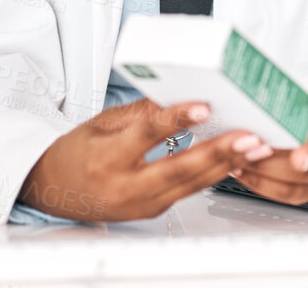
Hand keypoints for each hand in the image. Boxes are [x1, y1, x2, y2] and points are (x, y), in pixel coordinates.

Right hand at [19, 99, 264, 220]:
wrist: (51, 190)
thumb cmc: (75, 152)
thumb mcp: (101, 122)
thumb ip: (140, 111)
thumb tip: (179, 95)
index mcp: (106, 158)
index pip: (146, 135)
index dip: (176, 120)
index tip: (204, 107)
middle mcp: (123, 187)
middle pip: (177, 169)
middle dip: (218, 153)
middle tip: (249, 137)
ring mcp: (139, 204)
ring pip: (189, 185)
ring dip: (227, 165)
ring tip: (255, 148)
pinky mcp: (151, 212)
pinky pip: (187, 192)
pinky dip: (213, 175)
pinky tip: (236, 161)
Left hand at [228, 87, 307, 204]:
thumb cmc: (300, 115)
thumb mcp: (297, 99)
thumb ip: (283, 96)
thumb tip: (252, 90)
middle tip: (296, 158)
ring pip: (306, 176)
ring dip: (275, 169)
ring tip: (250, 160)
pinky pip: (289, 192)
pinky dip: (263, 183)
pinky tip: (244, 171)